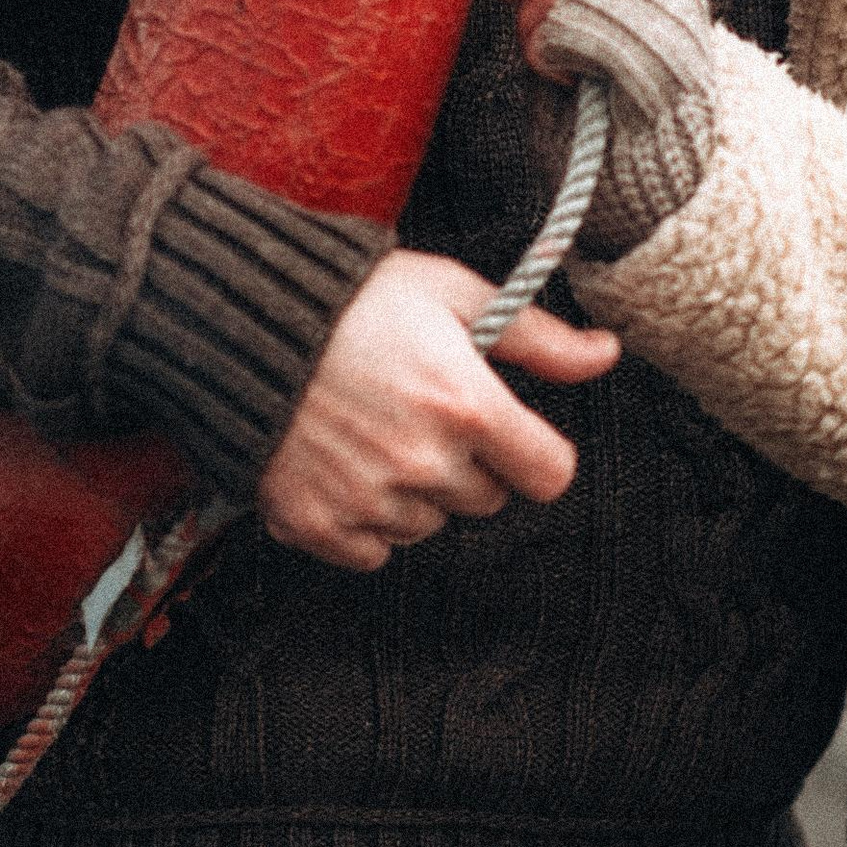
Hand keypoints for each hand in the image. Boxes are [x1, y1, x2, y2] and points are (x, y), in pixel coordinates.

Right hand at [254, 249, 618, 572]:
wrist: (239, 321)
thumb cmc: (354, 300)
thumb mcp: (455, 295)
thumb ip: (537, 338)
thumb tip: (606, 354)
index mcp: (467, 406)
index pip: (550, 475)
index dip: (535, 453)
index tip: (509, 433)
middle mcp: (424, 464)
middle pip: (488, 500)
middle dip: (469, 463)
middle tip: (422, 411)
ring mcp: (368, 501)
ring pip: (430, 525)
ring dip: (416, 492)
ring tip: (374, 430)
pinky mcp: (318, 525)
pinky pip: (373, 552)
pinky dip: (364, 520)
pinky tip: (343, 464)